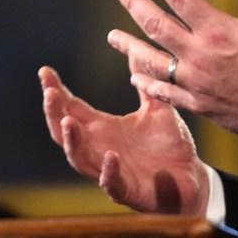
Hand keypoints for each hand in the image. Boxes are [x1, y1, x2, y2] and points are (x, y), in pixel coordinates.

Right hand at [38, 66, 209, 214]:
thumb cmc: (169, 145)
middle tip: (50, 92)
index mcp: (103, 128)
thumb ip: (144, 80)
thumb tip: (134, 47)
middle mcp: (100, 148)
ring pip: (80, 158)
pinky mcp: (128, 190)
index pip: (72, 108)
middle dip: (54, 113)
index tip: (45, 71)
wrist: (192, 177)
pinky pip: (112, 183)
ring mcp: (110, 171)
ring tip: (68, 122)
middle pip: (65, 132)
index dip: (56, 90)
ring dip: (72, 142)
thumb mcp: (156, 107)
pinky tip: (109, 156)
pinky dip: (108, 171)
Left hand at [108, 0, 237, 147]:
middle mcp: (200, 56)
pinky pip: (164, 93)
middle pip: (156, 24)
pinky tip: (135, 76)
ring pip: (152, 61)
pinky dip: (147, 82)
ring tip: (112, 36)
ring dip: (130, 46)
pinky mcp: (199, 104)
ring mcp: (196, 83)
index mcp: (219, 31)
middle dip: (133, 3)